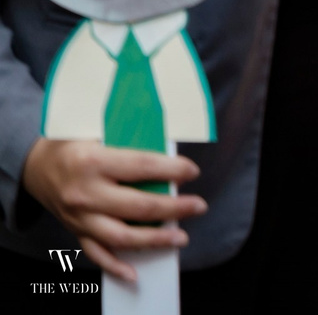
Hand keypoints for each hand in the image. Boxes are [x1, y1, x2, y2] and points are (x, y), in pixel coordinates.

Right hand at [20, 139, 202, 283]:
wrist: (34, 165)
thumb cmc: (73, 143)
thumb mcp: (98, 130)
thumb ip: (130, 139)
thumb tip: (169, 147)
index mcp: (93, 162)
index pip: (141, 167)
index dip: (171, 170)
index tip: (192, 172)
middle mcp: (85, 193)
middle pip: (137, 206)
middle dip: (173, 208)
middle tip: (198, 206)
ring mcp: (78, 217)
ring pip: (120, 236)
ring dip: (154, 240)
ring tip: (181, 238)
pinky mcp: (75, 231)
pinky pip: (96, 253)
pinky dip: (115, 266)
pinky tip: (135, 273)